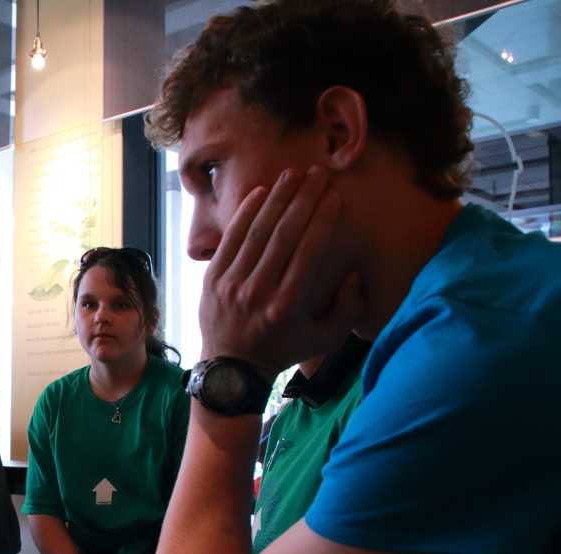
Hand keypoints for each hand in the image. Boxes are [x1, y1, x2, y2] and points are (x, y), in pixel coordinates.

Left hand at [198, 165, 360, 377]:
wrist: (231, 368)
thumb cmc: (283, 349)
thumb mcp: (324, 339)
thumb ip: (347, 309)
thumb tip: (353, 272)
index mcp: (287, 306)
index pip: (308, 252)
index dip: (323, 219)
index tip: (334, 196)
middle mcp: (258, 292)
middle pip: (284, 235)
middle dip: (303, 199)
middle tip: (317, 173)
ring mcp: (232, 284)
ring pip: (257, 231)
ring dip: (276, 198)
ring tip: (292, 174)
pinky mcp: (212, 278)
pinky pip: (231, 239)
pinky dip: (246, 213)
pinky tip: (262, 192)